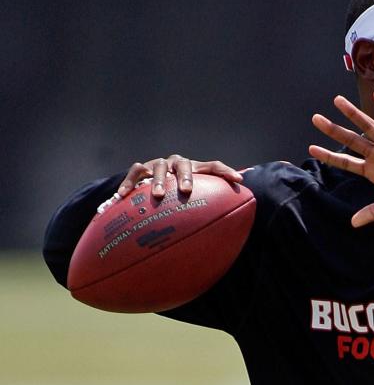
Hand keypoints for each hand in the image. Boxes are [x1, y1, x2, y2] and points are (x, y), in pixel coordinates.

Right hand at [97, 155, 245, 211]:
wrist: (157, 185)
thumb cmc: (182, 197)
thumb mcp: (199, 200)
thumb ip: (215, 207)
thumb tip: (237, 221)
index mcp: (195, 169)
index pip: (213, 166)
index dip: (226, 172)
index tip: (239, 181)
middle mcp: (177, 163)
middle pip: (182, 165)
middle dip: (185, 177)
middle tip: (186, 191)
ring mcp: (158, 165)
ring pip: (158, 167)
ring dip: (157, 180)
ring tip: (157, 195)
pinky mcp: (142, 170)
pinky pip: (134, 174)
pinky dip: (129, 184)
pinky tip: (123, 197)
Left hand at [309, 90, 373, 227]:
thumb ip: (373, 212)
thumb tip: (354, 223)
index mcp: (371, 171)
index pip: (346, 162)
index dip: (329, 156)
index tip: (311, 148)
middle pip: (350, 140)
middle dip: (333, 130)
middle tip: (315, 119)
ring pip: (367, 127)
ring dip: (353, 114)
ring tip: (337, 101)